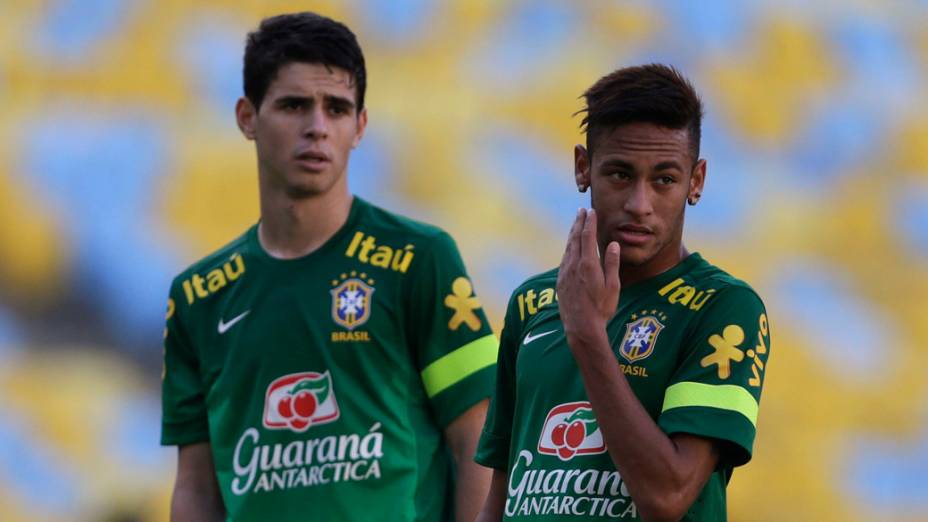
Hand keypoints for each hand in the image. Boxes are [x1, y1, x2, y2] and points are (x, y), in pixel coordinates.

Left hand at [556, 208, 620, 345]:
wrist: (581, 327)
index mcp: (588, 265)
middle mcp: (574, 266)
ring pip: (568, 248)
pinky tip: (570, 247)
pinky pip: (564, 259)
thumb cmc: (601, 309)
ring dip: (572, 234)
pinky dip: (568, 248)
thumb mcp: (613, 286)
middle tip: (581, 210)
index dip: (589, 222)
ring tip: (576, 224)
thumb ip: (612, 264)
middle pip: (575, 238)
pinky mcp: (560, 281)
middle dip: (578, 223)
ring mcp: (565, 273)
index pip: (588, 237)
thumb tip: (613, 244)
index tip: (591, 211)